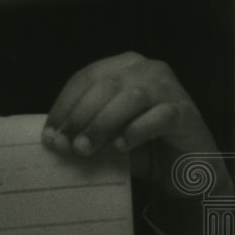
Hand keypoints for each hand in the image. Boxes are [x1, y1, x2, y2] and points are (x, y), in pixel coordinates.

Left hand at [41, 52, 229, 195]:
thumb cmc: (139, 146)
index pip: (84, 78)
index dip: (63, 105)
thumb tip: (53, 140)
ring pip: (129, 98)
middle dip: (80, 116)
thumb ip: (83, 131)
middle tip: (68, 145)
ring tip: (86, 148)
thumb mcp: (105, 136)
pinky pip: (158, 116)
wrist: (183, 168)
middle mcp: (147, 69)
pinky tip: (121, 146)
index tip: (49, 133)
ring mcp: (169, 87)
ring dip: (103, 124)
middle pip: (104, 86)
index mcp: (122, 66)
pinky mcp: (185, 111)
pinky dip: (136, 131)